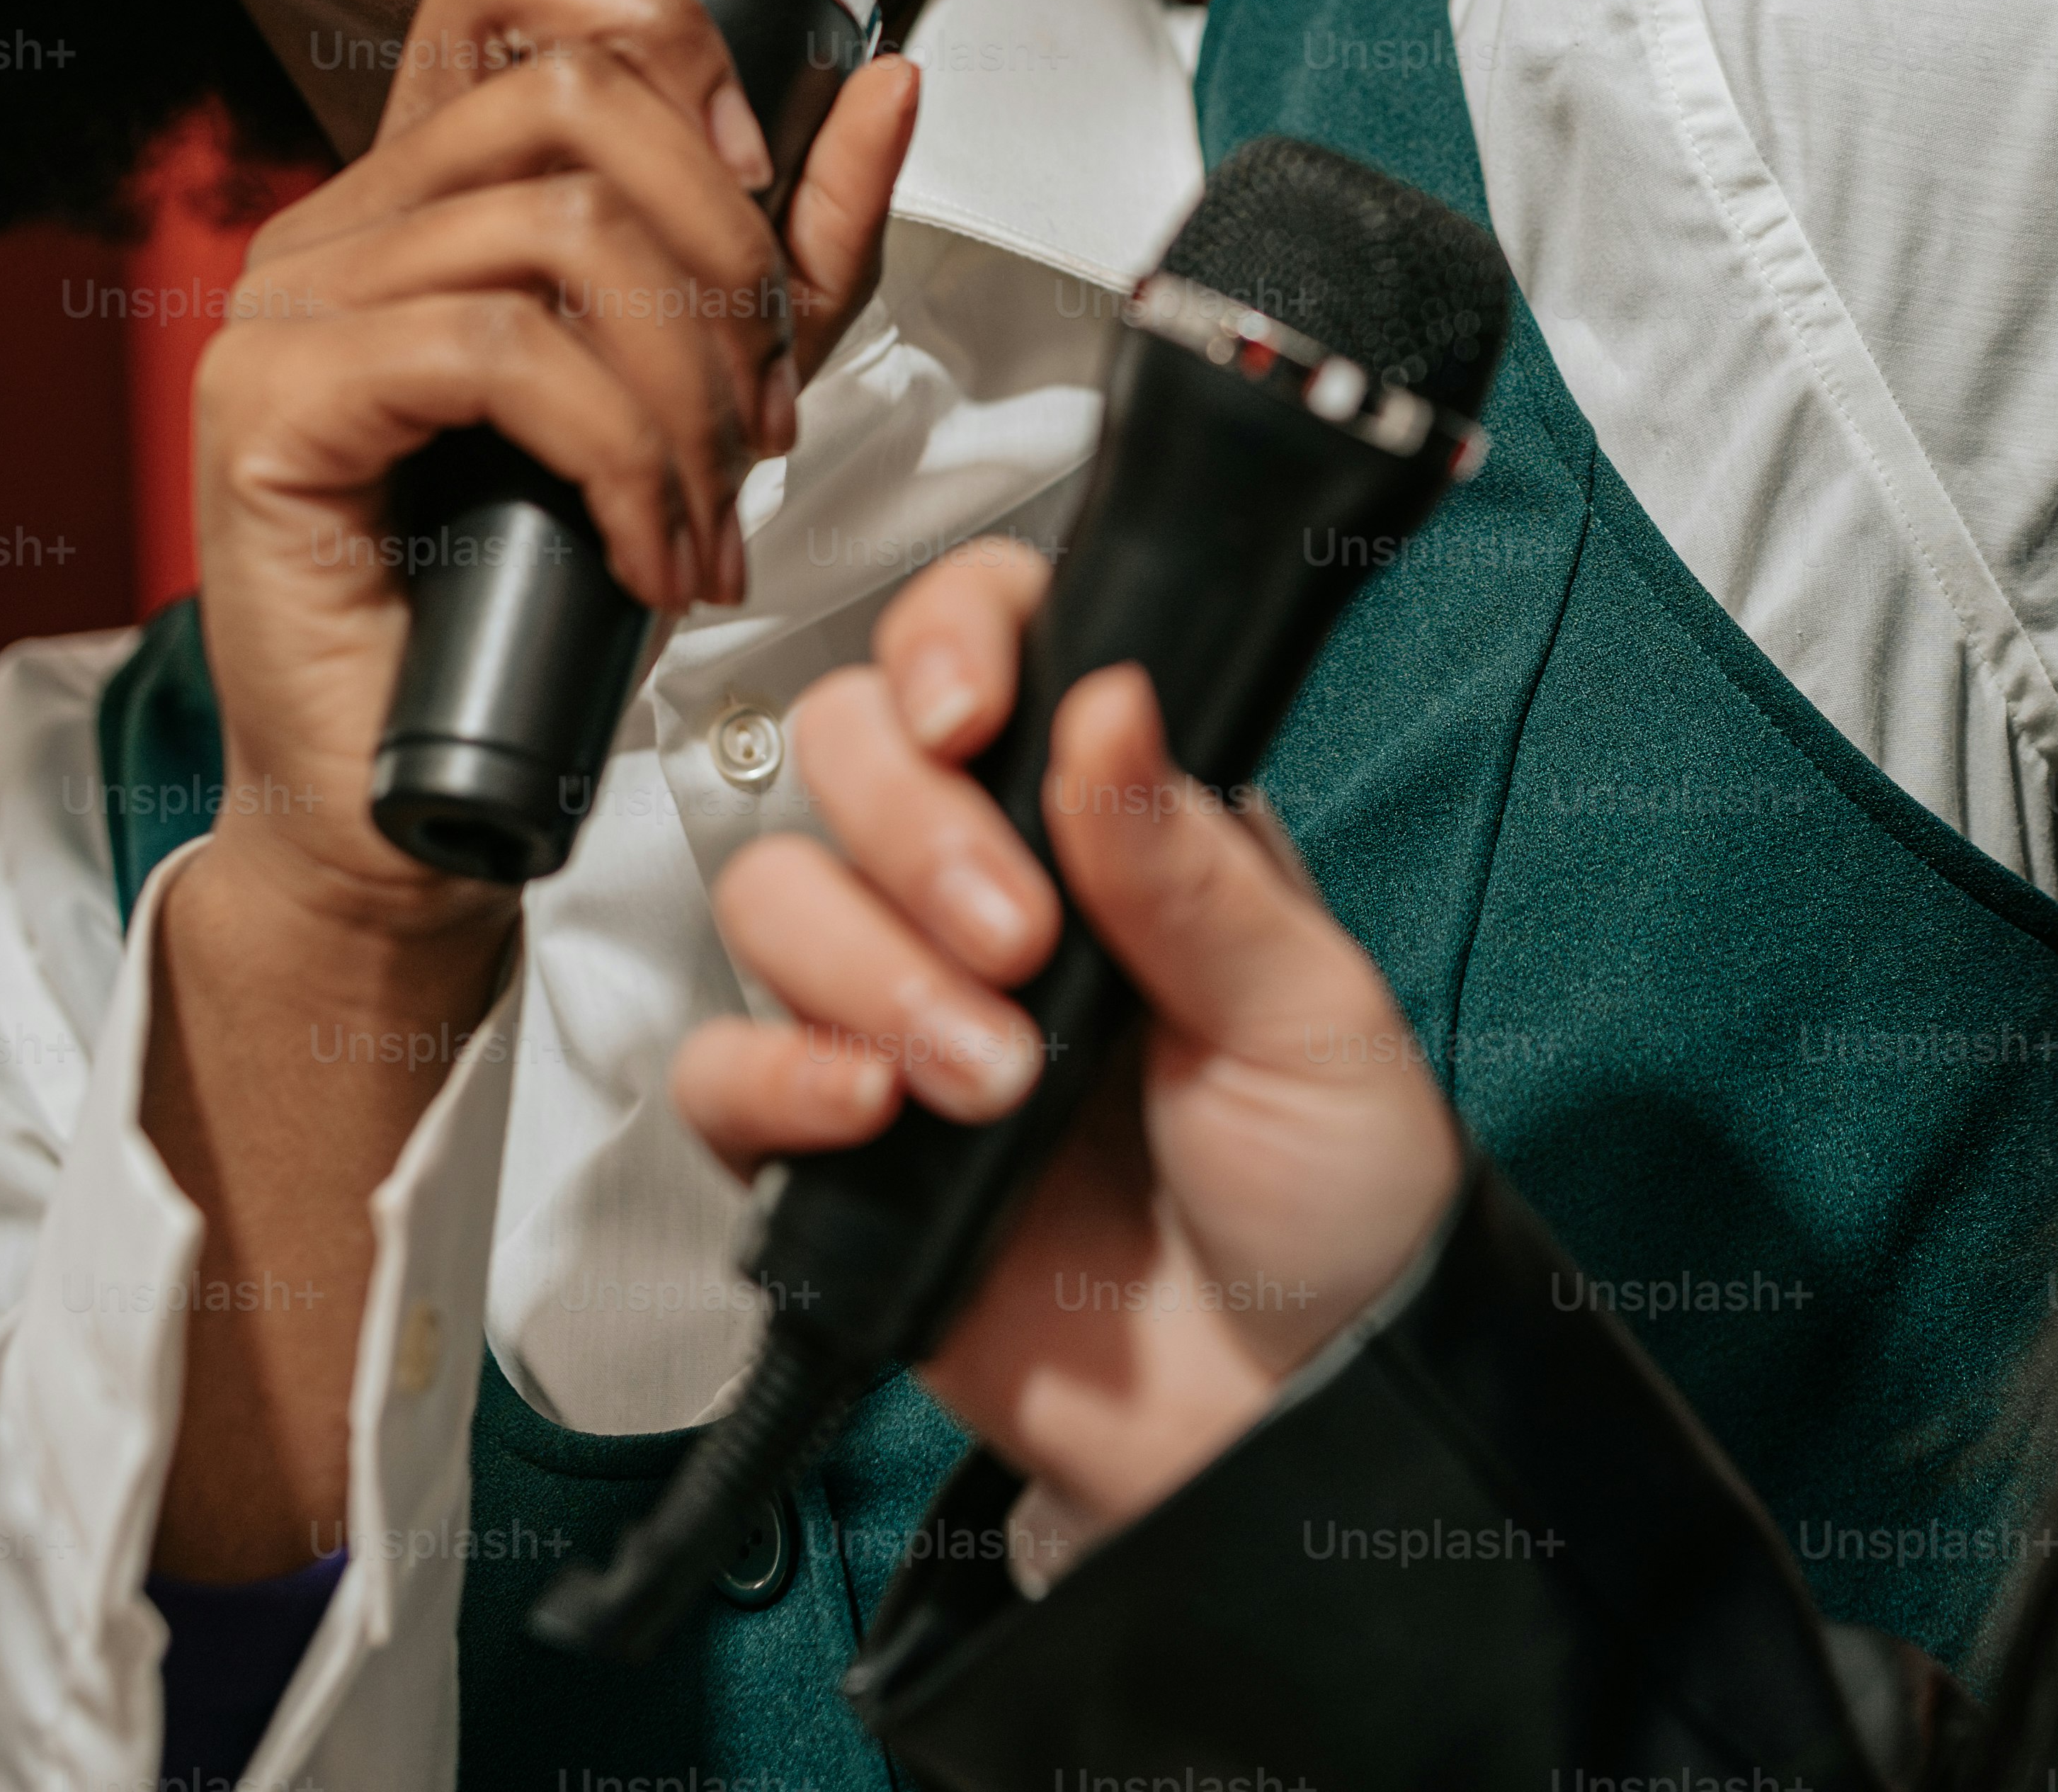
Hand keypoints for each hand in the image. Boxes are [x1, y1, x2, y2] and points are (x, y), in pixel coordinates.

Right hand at [187, 0, 920, 940]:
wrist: (419, 802)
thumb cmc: (543, 605)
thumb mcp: (717, 395)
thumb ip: (802, 248)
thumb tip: (887, 85)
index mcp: (426, 193)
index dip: (662, 41)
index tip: (756, 192)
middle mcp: (339, 224)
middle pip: (572, 96)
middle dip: (726, 252)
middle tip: (762, 410)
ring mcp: (285, 307)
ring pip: (554, 232)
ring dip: (687, 386)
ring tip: (712, 511)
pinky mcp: (271, 407)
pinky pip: (498, 355)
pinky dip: (621, 456)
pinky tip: (650, 555)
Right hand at [675, 542, 1463, 1540]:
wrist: (1288, 1413)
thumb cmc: (1336, 1203)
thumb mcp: (1312, 1014)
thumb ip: (1194, 867)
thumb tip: (1113, 701)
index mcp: (1115, 822)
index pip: (985, 650)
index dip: (948, 644)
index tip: (973, 712)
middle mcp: (993, 890)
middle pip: (845, 748)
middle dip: (912, 828)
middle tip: (1019, 940)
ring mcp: (902, 1010)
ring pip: (773, 894)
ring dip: (872, 969)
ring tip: (994, 1075)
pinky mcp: (833, 1147)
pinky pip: (721, 1067)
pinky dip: (777, 1073)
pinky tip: (876, 1109)